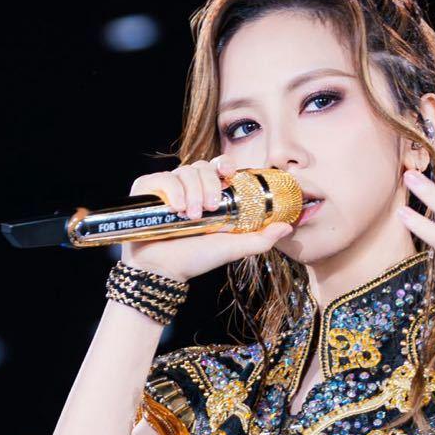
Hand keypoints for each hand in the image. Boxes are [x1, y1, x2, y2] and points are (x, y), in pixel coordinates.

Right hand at [120, 154, 295, 282]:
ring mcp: (168, 187)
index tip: (229, 174)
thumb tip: (287, 227)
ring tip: (191, 216)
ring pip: (184, 171)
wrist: (162, 270)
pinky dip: (172, 190)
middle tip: (210, 208)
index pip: (219, 166)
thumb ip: (260, 238)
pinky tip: (176, 208)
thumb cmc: (195, 259)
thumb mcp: (232, 247)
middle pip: (203, 166)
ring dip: (192, 192)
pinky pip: (163, 177)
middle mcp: (189, 187)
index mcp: (209, 194)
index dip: (225, 164)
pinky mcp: (147, 189)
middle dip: (209, 185)